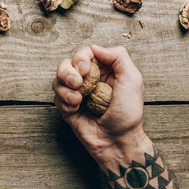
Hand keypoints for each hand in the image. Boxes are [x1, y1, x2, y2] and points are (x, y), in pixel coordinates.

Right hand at [52, 45, 147, 166]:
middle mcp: (88, 80)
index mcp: (104, 70)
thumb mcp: (132, 79)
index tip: (85, 68)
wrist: (117, 141)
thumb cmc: (128, 113)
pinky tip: (75, 108)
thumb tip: (95, 47)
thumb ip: (118, 57)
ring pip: (58, 79)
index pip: (85, 53)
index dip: (81, 57)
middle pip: (67, 63)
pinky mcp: (67, 108)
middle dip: (68, 71)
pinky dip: (64, 101)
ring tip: (77, 99)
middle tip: (78, 83)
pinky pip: (56, 97)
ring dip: (64, 86)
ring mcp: (77, 94)